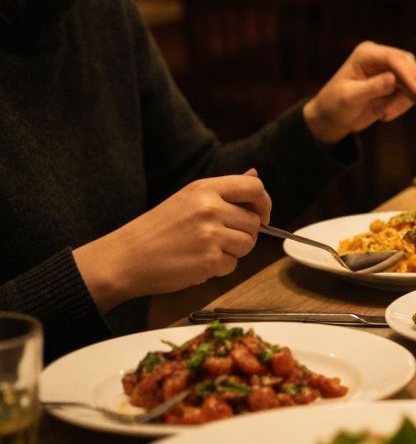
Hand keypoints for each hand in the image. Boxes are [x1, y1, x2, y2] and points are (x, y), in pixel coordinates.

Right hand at [74, 170, 271, 311]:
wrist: (125, 258)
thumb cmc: (156, 229)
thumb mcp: (188, 198)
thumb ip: (224, 190)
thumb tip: (254, 175)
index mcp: (204, 188)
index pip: (254, 188)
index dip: (264, 203)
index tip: (261, 215)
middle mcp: (210, 208)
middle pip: (255, 221)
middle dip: (244, 233)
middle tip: (218, 239)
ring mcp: (210, 234)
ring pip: (248, 244)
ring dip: (233, 251)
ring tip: (205, 250)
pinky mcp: (208, 260)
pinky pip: (233, 265)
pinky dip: (219, 268)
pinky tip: (197, 263)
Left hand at [302, 40, 415, 143]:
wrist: (333, 117)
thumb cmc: (335, 104)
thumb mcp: (350, 97)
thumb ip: (372, 88)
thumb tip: (393, 79)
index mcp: (366, 54)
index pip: (393, 58)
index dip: (408, 73)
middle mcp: (380, 58)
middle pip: (408, 64)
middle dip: (412, 84)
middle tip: (415, 101)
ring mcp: (388, 70)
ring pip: (412, 79)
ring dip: (405, 99)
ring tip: (384, 113)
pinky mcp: (395, 84)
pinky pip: (409, 93)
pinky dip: (402, 105)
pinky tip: (384, 114)